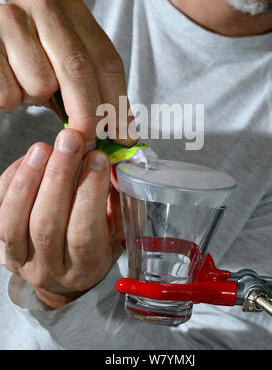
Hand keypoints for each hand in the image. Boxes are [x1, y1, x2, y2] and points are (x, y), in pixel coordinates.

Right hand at [0, 0, 135, 148]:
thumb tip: (124, 138)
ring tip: (28, 86)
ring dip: (37, 98)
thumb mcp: (66, 69)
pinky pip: (8, 92)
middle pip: (78, 69)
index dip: (117, 105)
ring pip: (40, 83)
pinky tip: (9, 82)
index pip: (108, 62)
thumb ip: (96, 95)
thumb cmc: (32, 61)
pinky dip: (10, 99)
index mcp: (74, 10)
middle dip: (87, 114)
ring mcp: (10, 19)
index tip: (122, 138)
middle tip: (87, 141)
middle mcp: (44, 6)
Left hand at [0, 129, 123, 308]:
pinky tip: (28, 161)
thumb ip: (114, 199)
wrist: (64, 275)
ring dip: (29, 179)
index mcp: (86, 266)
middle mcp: (50, 269)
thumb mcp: (116, 228)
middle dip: (59, 176)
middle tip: (69, 141)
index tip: (97, 157)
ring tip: (43, 148)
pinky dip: (10, 182)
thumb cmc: (95, 247)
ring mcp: (20, 260)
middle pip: (46, 224)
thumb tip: (112, 162)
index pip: (83, 233)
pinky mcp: (0, 247)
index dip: (90, 192)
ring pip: (14, 222)